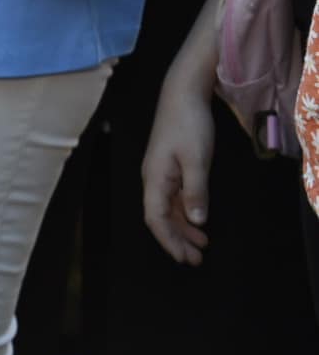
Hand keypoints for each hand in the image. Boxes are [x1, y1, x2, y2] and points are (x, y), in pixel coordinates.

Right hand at [141, 83, 214, 264]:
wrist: (182, 95)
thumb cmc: (188, 124)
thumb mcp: (197, 159)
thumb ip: (196, 191)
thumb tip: (197, 221)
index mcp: (154, 179)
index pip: (155, 219)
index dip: (169, 240)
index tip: (184, 257)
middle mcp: (153, 179)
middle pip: (160, 217)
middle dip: (176, 240)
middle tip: (195, 260)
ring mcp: (161, 173)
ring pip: (168, 209)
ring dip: (183, 229)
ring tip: (201, 246)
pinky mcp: (170, 167)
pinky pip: (175, 198)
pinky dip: (186, 213)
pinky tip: (198, 221)